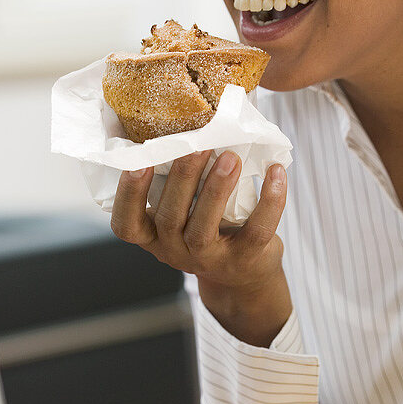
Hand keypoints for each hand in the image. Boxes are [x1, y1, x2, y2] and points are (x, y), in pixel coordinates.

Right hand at [111, 151, 291, 344]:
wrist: (243, 278)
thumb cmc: (207, 230)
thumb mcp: (183, 215)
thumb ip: (178, 186)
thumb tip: (190, 125)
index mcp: (154, 236)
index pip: (127, 226)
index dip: (129, 196)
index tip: (138, 164)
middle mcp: (175, 252)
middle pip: (169, 219)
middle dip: (182, 179)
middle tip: (195, 145)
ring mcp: (209, 260)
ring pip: (204, 229)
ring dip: (216, 189)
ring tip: (230, 157)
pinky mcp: (244, 260)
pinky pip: (256, 231)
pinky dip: (269, 201)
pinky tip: (275, 173)